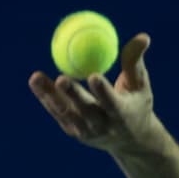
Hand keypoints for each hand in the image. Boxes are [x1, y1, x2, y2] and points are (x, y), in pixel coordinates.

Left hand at [29, 33, 159, 154]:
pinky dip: (47, 98)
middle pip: (85, 110)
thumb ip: (136, 62)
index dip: (102, 91)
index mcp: (122, 115)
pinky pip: (58, 113)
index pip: (111, 103)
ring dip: (50, 95)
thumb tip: (143, 36)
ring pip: (66, 112)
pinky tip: (37, 83)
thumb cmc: (137, 105)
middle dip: (72, 95)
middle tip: (61, 78)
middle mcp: (103, 126)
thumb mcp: (141, 86)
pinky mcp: (73, 133)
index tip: (94, 75)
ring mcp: (86, 132)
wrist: (130, 141)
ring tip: (35, 77)